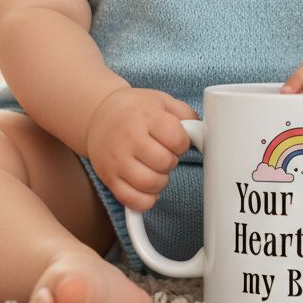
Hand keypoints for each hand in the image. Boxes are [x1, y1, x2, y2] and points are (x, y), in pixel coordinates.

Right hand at [86, 87, 197, 210]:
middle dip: (171, 160)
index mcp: (145, 116)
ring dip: (161, 180)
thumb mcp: (162, 101)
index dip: (182, 143)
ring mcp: (117, 161)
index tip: (176, 141)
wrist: (99, 114)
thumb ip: (186, 115)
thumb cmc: (136, 109)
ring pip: (151, 184)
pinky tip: (147, 186)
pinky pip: (134, 201)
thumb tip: (202, 134)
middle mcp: (129, 138)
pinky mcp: (108, 179)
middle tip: (164, 153)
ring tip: (155, 168)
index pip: (177, 139)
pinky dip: (147, 199)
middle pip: (165, 163)